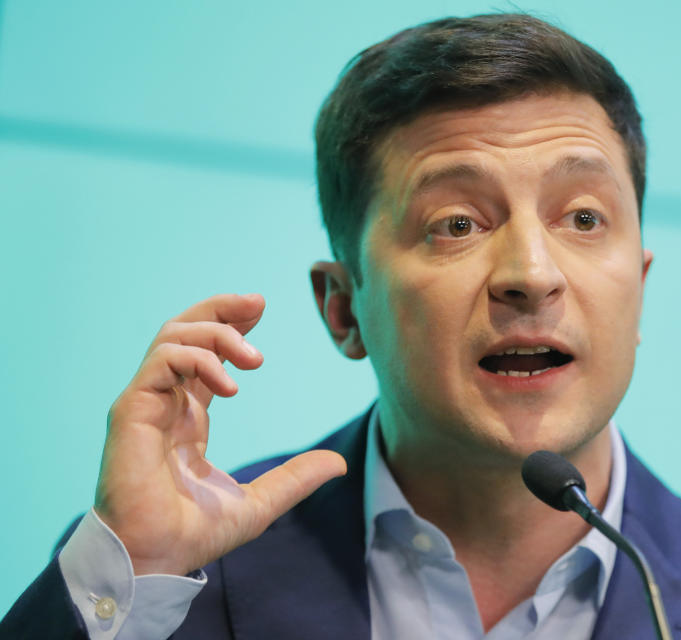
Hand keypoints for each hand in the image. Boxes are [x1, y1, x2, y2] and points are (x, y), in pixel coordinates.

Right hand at [94, 294, 346, 575]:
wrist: (155, 560)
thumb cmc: (193, 535)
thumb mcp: (260, 502)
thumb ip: (295, 478)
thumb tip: (338, 464)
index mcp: (188, 416)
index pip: (204, 354)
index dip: (230, 326)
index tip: (260, 311)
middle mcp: (165, 402)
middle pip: (185, 332)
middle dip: (221, 309)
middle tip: (258, 303)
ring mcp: (146, 403)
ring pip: (173, 337)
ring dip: (217, 334)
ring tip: (254, 358)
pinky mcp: (132, 410)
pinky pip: (163, 361)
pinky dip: (199, 360)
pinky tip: (230, 385)